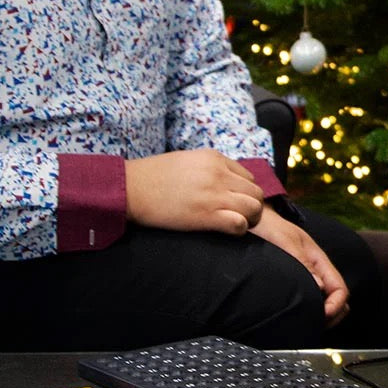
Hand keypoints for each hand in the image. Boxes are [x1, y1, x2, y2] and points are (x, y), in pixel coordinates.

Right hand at [125, 150, 263, 234]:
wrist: (132, 188)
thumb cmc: (154, 175)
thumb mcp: (188, 160)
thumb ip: (210, 167)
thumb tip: (225, 180)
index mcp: (214, 158)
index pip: (248, 176)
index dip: (244, 191)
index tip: (235, 201)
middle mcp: (219, 174)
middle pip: (256, 192)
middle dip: (252, 205)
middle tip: (240, 215)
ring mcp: (214, 195)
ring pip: (254, 207)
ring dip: (250, 218)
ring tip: (237, 223)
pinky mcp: (206, 216)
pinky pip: (240, 224)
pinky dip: (239, 229)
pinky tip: (228, 230)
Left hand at [252, 205, 348, 326]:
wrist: (251, 219)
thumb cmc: (268, 226)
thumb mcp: (285, 241)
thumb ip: (302, 261)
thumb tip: (320, 287)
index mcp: (318, 259)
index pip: (340, 288)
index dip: (336, 305)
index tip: (322, 315)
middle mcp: (316, 269)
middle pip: (337, 298)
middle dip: (333, 315)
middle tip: (315, 325)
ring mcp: (306, 274)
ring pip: (325, 300)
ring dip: (322, 314)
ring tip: (305, 323)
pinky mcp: (294, 279)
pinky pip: (309, 298)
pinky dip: (309, 310)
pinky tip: (296, 315)